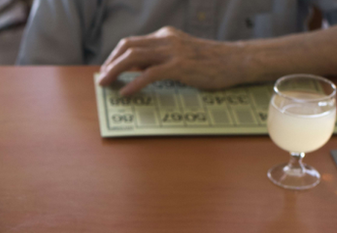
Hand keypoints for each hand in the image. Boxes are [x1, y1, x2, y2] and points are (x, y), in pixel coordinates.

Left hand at [98, 26, 243, 95]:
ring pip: (134, 57)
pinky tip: (126, 92)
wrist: (236, 61)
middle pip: (128, 47)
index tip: (106, 69)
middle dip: (110, 63)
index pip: (132, 42)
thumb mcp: (181, 56)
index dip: (115, 56)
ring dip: (115, 71)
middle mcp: (166, 39)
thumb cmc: (210, 63)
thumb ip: (160, 59)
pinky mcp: (180, 65)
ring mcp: (173, 51)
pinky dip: (134, 83)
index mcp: (165, 36)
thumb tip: (135, 69)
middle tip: (101, 79)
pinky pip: (150, 73)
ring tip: (106, 84)